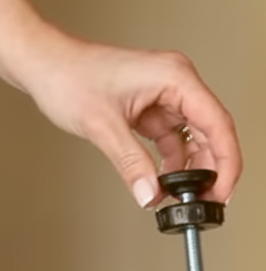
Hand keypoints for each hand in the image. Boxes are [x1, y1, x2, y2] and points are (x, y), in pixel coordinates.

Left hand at [21, 34, 241, 206]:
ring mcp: (161, 95)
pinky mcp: (147, 107)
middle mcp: (174, 83)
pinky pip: (168, 138)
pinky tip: (162, 182)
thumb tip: (150, 195)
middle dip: (209, 169)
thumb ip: (131, 164)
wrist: (45, 68)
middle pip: (209, 131)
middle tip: (202, 202)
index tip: (222, 191)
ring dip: (187, 168)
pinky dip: (168, 162)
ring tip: (179, 197)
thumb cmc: (70, 78)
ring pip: (190, 138)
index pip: (217, 123)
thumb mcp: (103, 127)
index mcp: (175, 77)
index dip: (225, 162)